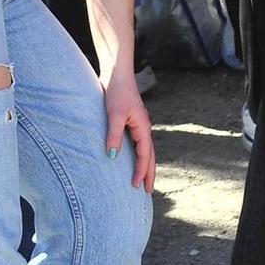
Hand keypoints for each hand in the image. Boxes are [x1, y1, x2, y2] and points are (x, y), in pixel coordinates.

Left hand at [102, 67, 156, 190]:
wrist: (117, 73)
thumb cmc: (117, 92)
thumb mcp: (114, 114)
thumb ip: (114, 135)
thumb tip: (114, 157)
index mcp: (143, 127)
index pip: (145, 155)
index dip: (141, 171)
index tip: (136, 186)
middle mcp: (144, 127)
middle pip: (150, 155)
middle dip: (149, 173)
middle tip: (147, 191)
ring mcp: (139, 124)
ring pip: (145, 149)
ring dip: (145, 165)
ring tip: (142, 179)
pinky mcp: (131, 121)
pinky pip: (138, 143)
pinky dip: (138, 154)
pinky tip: (132, 158)